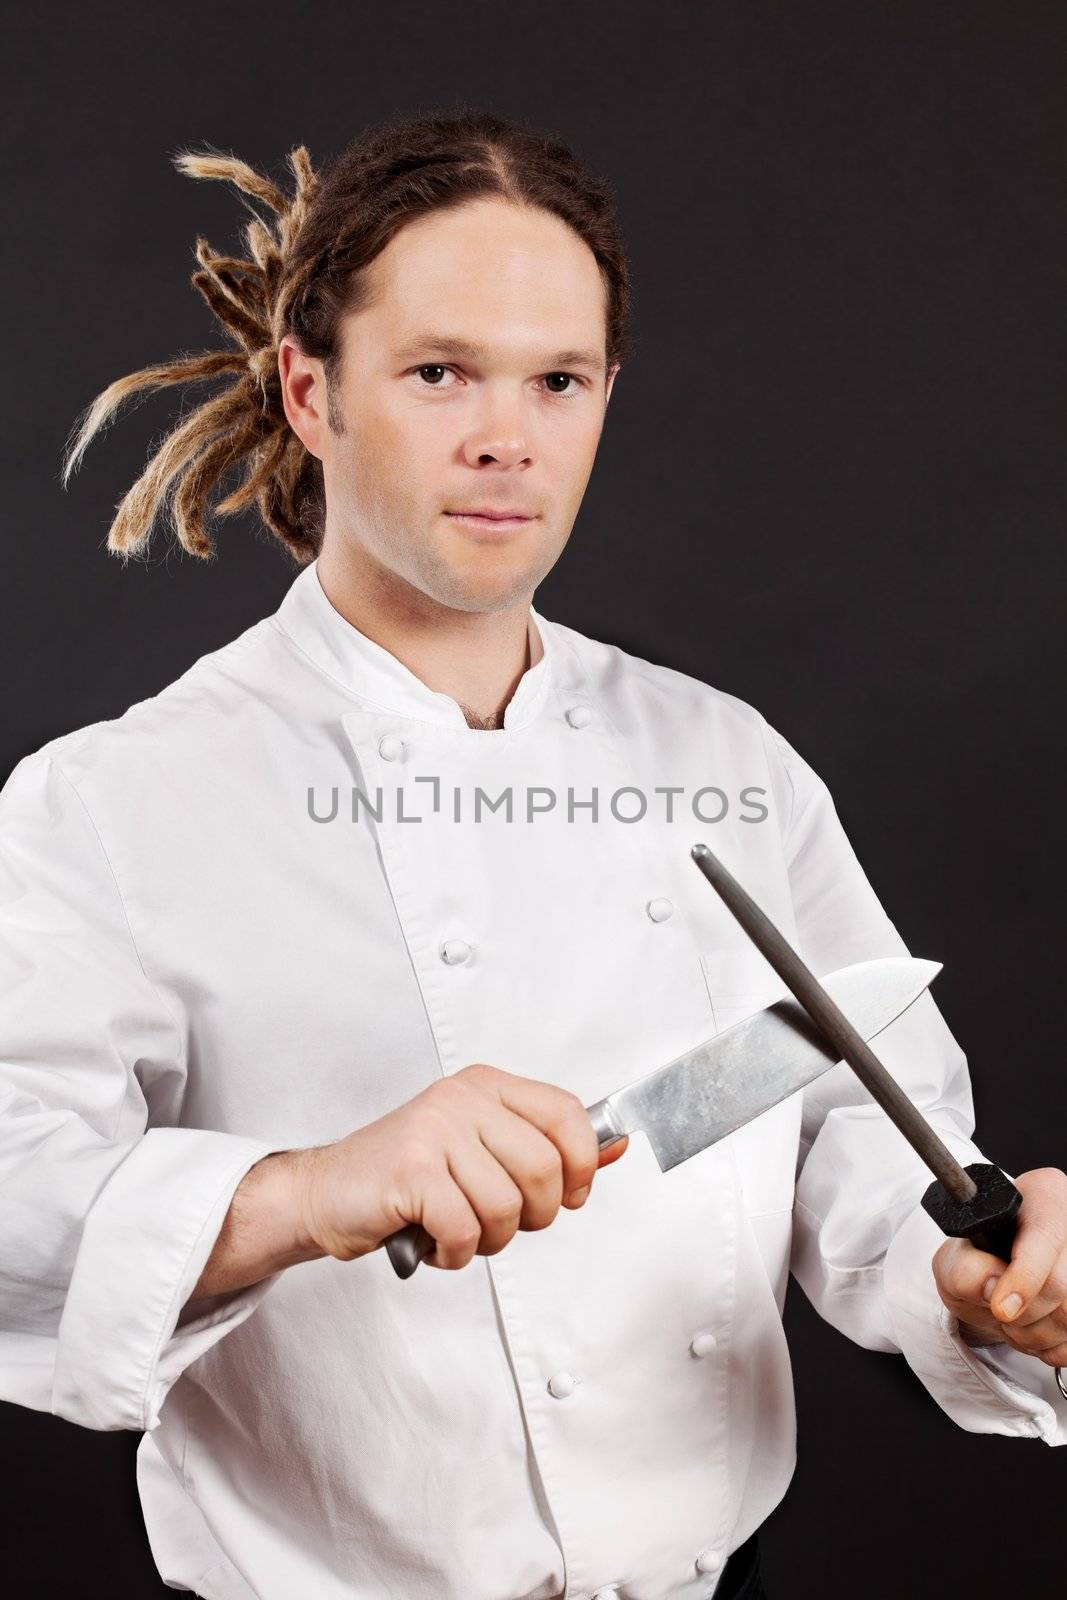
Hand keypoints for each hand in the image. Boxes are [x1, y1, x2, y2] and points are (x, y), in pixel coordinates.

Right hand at [297, 1063, 628, 1269]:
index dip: (581, 1164)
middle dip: (533, 1216)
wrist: (325, 1194)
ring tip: (457, 1230)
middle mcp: (462, 1098)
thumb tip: (616, 1148)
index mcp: (486, 1087)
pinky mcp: (411, 1170)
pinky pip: (466, 1230)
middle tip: (499, 1222)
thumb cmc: (407, 1178)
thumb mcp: (482, 1150)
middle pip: (545, 1169)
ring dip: (488, 1240)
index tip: (569, 1194)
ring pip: (507, 1207)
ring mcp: (435, 1130)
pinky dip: (455, 1254)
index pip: (567, 1114)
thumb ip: (549, 1148)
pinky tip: (433, 1241)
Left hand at [932, 1167, 1066, 1364]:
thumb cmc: (978, 1260)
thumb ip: (964, 1268)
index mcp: (1042, 1196)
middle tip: (999, 1311)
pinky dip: (1048, 1346)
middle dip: (1023, 1312)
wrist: (992, 1286)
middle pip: (1061, 1285)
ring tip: (1012, 1319)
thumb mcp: (954, 1259)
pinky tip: (1032, 1328)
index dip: (1025, 1278)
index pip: (1045, 1237)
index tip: (1001, 1309)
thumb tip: (991, 1286)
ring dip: (1033, 1333)